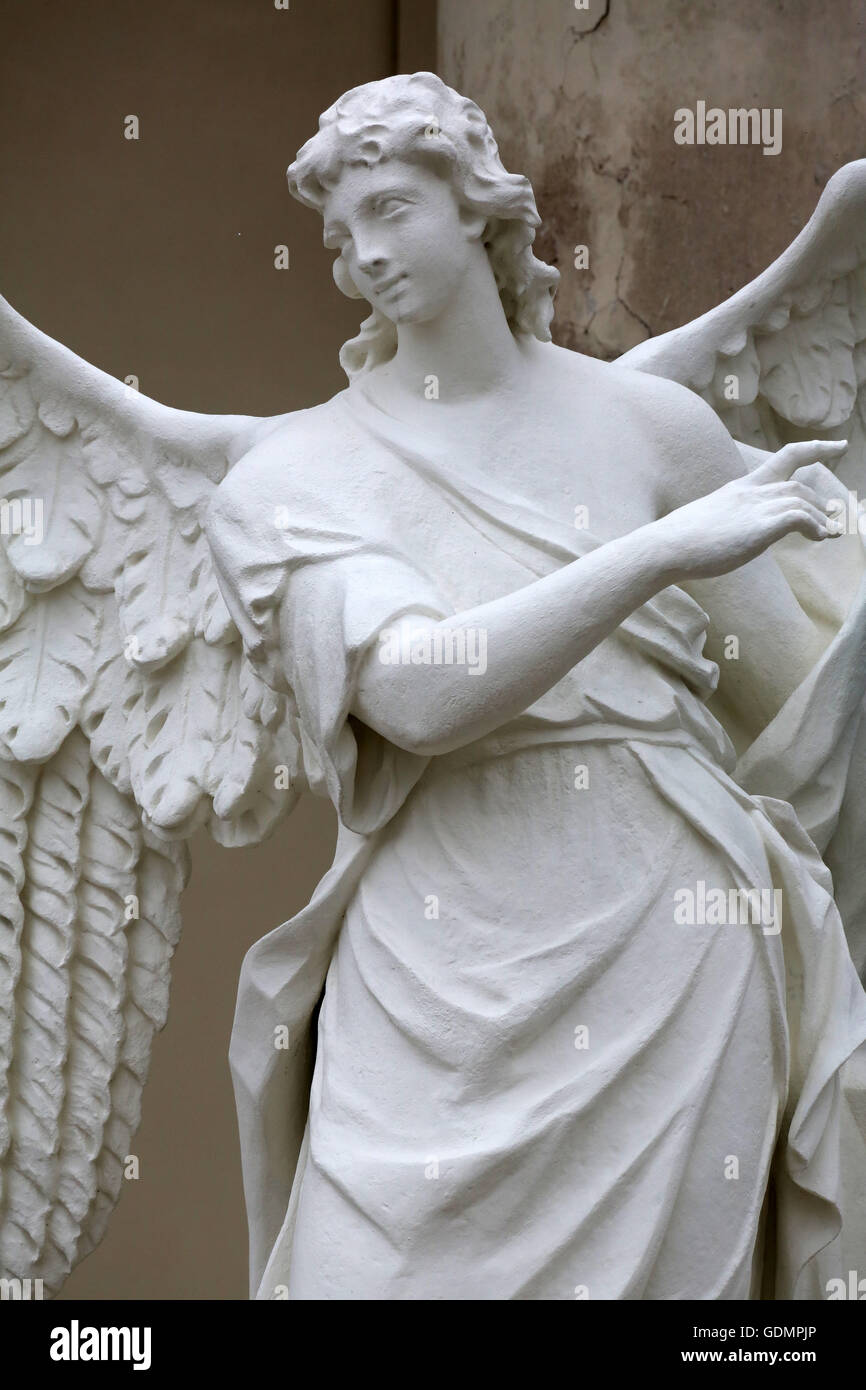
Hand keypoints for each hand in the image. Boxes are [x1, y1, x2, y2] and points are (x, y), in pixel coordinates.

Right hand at [654, 439, 847, 580]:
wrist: (664, 548)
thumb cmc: (681, 541)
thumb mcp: (711, 521)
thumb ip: (731, 520)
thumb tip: (736, 534)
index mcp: (740, 488)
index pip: (784, 457)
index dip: (815, 448)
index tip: (838, 445)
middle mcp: (750, 492)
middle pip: (798, 485)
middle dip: (820, 502)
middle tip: (833, 520)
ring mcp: (754, 507)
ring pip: (802, 499)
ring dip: (820, 518)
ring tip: (828, 535)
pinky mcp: (758, 527)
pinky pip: (799, 517)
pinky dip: (815, 526)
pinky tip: (819, 538)